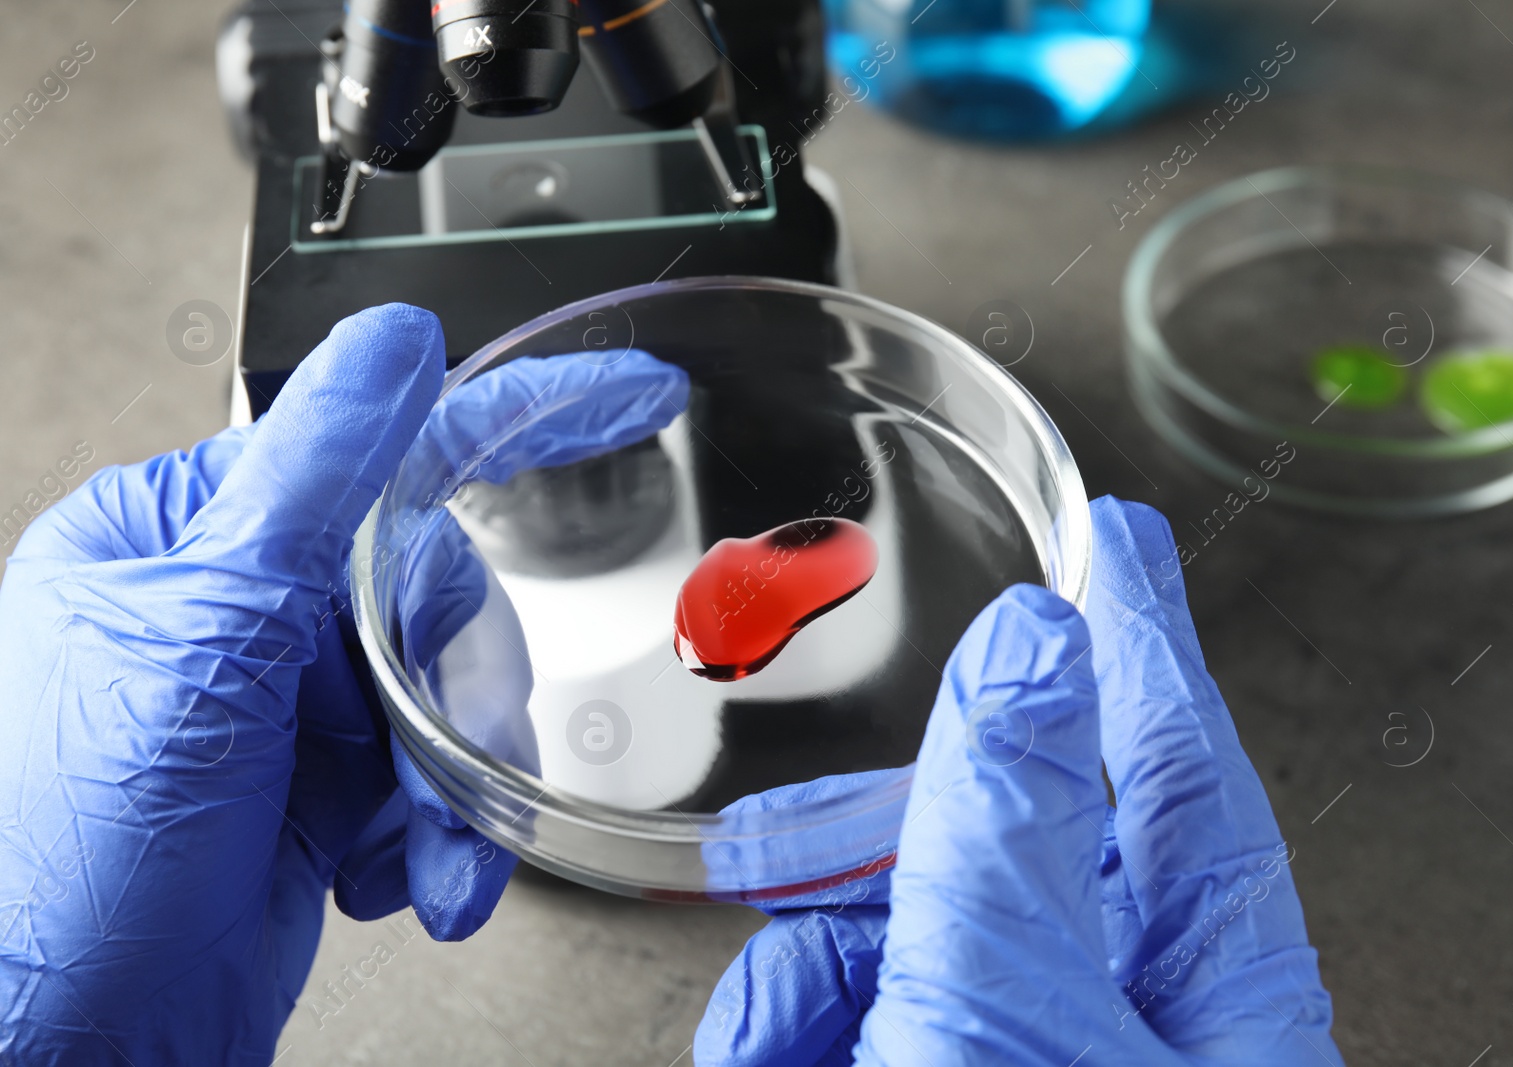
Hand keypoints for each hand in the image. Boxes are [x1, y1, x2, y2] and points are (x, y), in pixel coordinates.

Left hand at [0, 304, 687, 1065]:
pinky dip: (434, 836)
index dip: (518, 418)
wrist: (67, 1042)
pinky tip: (395, 881)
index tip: (628, 393)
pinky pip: (431, 776)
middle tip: (441, 757)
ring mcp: (284, 703)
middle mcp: (239, 610)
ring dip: (450, 785)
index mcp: (191, 538)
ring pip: (445, 692)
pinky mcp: (320, 788)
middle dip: (452, 691)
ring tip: (424, 858)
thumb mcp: (205, 637)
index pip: (375, 444)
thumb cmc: (67, 852)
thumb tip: (391, 346)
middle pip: (429, 590)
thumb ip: (314, 481)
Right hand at [694, 496, 1341, 1065]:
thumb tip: (1030, 654)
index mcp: (1213, 990)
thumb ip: (1011, 828)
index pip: (1183, 758)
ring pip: (915, 945)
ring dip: (810, 964)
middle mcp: (1138, 1024)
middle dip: (876, 837)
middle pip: (1014, 849)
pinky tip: (764, 1047)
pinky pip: (867, 1023)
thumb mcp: (1009, 1004)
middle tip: (800, 811)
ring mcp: (1042, 1061)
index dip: (1142, 632)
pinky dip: (797, 1026)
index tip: (1122, 537)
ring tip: (762, 1016)